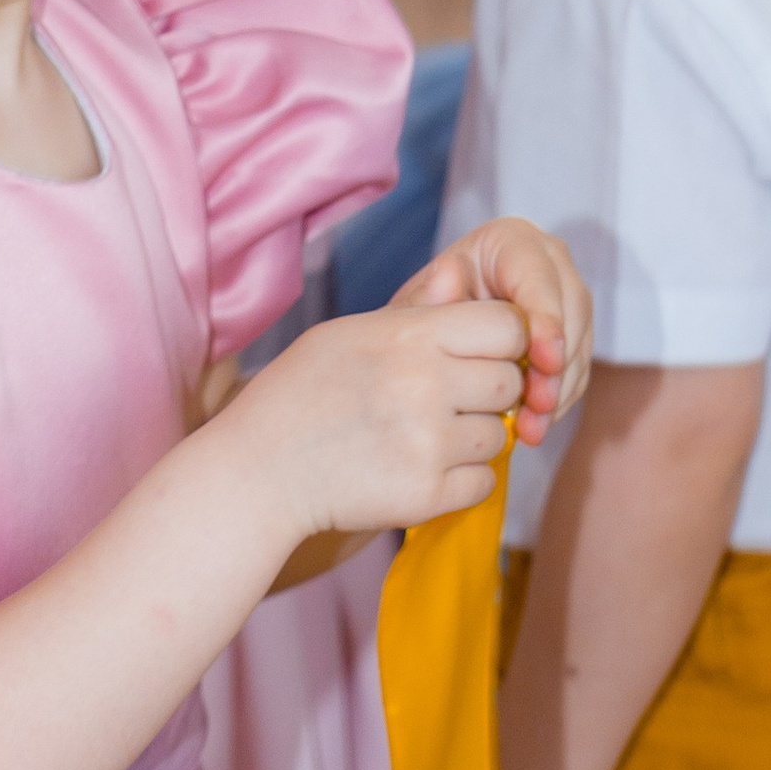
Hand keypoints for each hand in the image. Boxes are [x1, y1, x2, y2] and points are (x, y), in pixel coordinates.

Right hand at [236, 285, 528, 545]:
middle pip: (511, 383)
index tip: (476, 357)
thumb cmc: (302, 393)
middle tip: (446, 402)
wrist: (259, 470)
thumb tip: (459, 275)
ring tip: (421, 437)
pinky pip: (484, 482)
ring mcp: (429, 444)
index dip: (501, 342)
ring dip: (473, 439)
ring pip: (500, 436)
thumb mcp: (349, 334)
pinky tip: (419, 469)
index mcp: (410, 336)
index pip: (509, 327)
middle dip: (488, 392)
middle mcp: (426, 386)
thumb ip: (414, 311)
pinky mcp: (427, 495)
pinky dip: (461, 480)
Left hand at [416, 217, 592, 439]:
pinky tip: (536, 427)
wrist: (431, 341)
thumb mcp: (416, 308)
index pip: (538, 275)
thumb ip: (429, 297)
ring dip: (560, 389)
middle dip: (558, 363)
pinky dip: (559, 400)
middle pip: (571, 309)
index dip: (546, 318)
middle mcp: (547, 263)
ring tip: (532, 429)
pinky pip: (577, 368)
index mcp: (510, 241)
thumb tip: (449, 275)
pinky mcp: (572, 335)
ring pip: (579, 342)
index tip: (544, 361)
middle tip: (539, 406)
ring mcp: (566, 299)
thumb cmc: (422, 317)